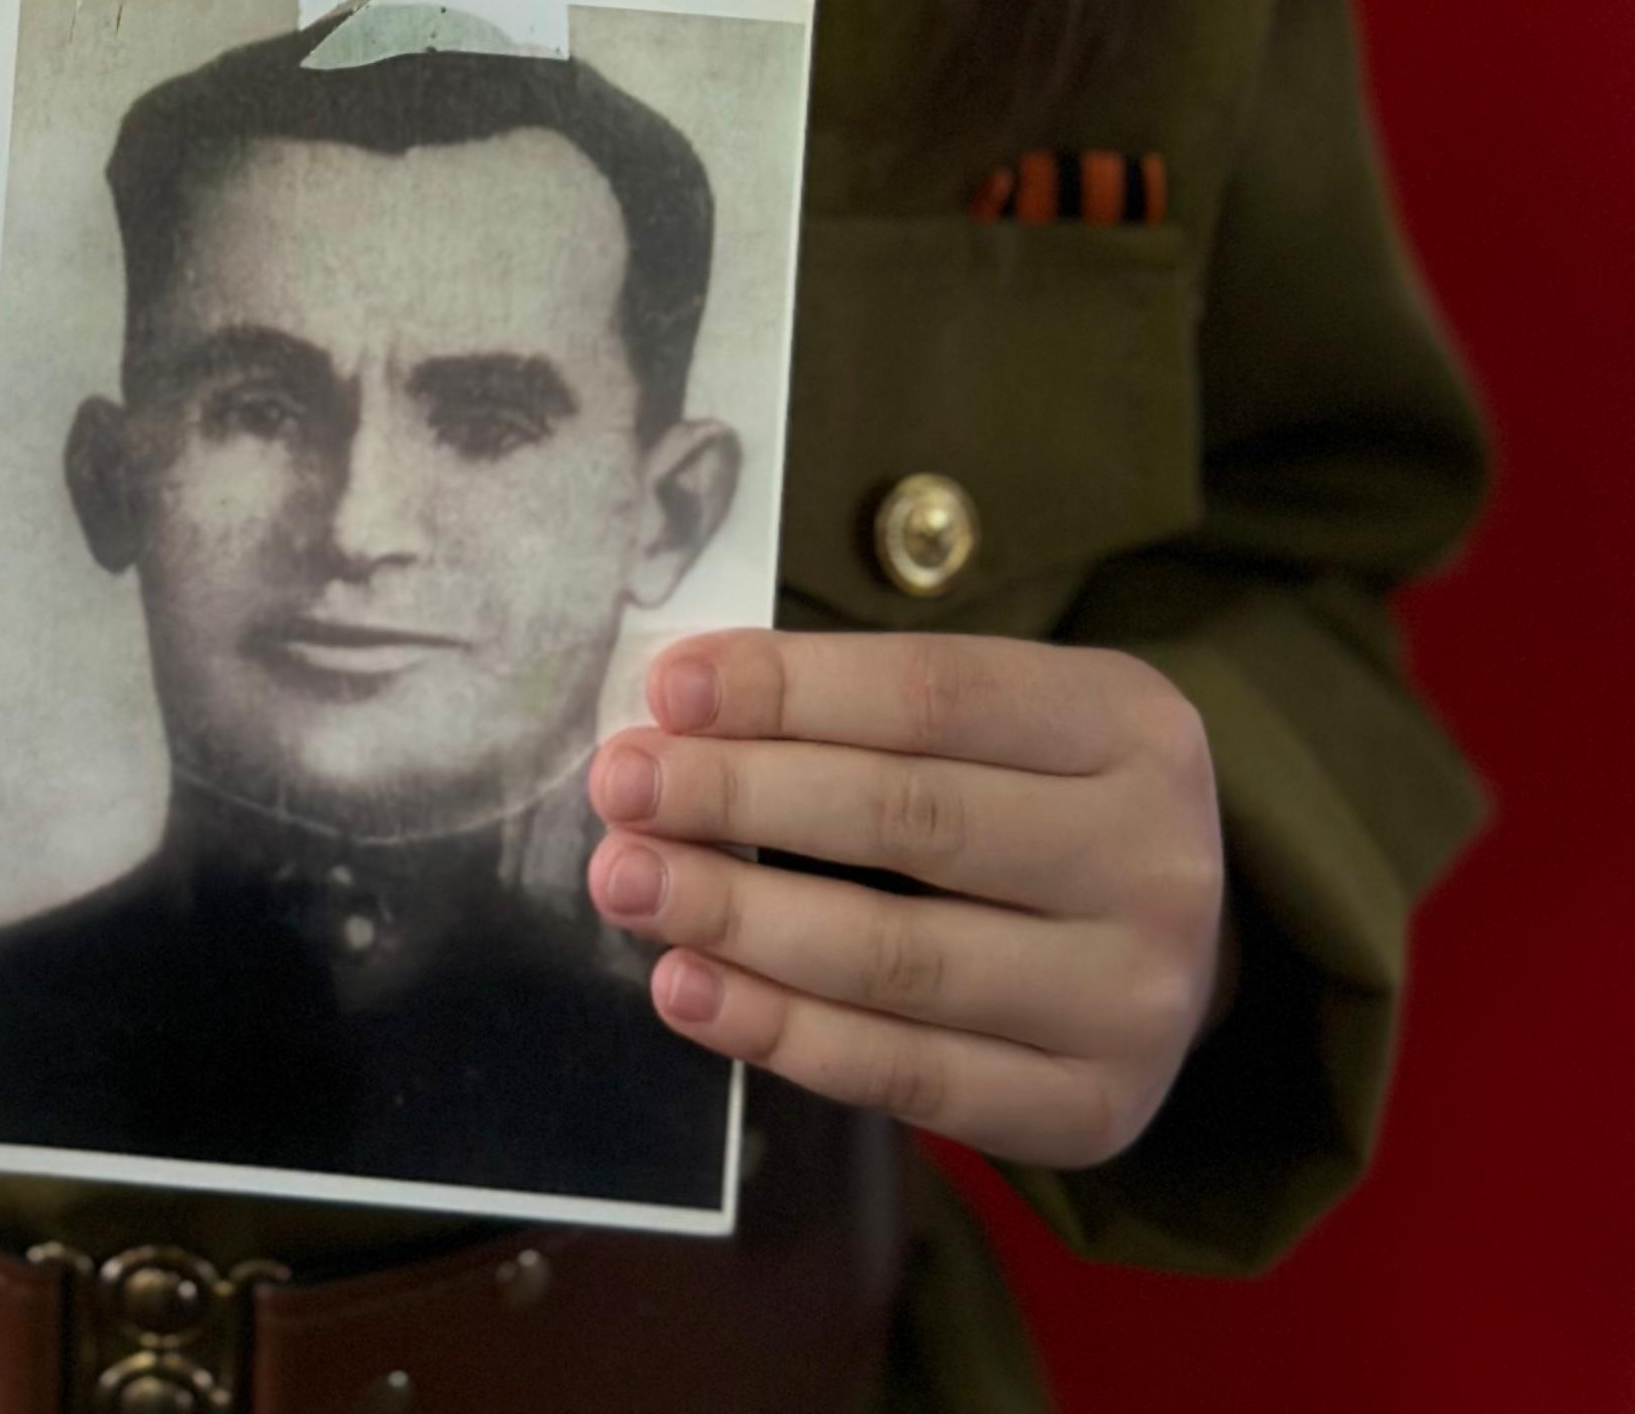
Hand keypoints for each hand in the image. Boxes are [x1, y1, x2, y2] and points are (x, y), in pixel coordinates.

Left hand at [586, 629, 1225, 1164]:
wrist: (1180, 946)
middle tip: (620, 789)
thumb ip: (865, 708)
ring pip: (900, 959)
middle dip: (740, 799)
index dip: (788, 688)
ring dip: (739, 920)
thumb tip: (682, 707)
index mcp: (1128, 724)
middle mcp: (1152, 859)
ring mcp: (1132, 998)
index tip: (668, 691)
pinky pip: (908, 1075)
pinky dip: (783, 1035)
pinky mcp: (1091, 1110)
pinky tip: (691, 991)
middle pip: (910, 820)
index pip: (932, 693)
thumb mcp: (1002, 716)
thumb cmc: (1045, 796)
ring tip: (629, 886)